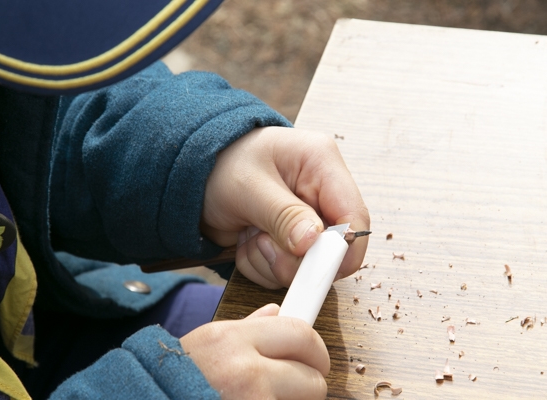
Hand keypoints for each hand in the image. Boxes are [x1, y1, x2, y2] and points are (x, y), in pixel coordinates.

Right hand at [180, 304, 328, 399]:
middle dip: (309, 384)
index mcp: (232, 340)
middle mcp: (246, 371)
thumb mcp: (205, 344)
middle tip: (296, 387)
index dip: (315, 349)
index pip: (300, 334)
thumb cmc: (171, 379)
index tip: (315, 358)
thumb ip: (247, 328)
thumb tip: (276, 313)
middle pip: (312, 377)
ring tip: (262, 399)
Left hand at [201, 126, 369, 287]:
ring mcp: (305, 220)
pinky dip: (261, 266)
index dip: (340, 251)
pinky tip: (247, 240)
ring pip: (307, 267)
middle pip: (333, 250)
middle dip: (294, 258)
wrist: (191, 176)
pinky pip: (285, 272)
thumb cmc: (219, 165)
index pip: (355, 218)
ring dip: (272, 262)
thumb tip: (313, 243)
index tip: (309, 266)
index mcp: (321, 164)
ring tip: (249, 234)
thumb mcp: (249, 187)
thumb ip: (284, 215)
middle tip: (262, 243)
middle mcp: (320, 193)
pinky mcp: (289, 240)